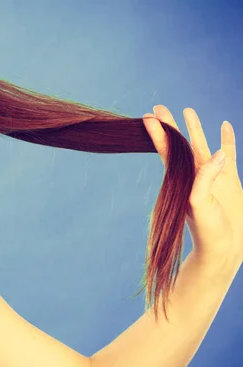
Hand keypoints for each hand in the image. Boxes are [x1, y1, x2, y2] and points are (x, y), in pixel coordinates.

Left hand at [143, 105, 242, 264]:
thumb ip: (205, 177)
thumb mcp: (200, 203)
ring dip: (195, 128)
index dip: (158, 133)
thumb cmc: (207, 230)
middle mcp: (194, 175)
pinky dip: (226, 139)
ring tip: (188, 110)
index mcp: (182, 179)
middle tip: (159, 106)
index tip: (147, 116)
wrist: (224, 248)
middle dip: (170, 125)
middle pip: (180, 143)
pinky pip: (228, 153)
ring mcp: (212, 176)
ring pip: (202, 144)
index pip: (167, 150)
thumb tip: (216, 153)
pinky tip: (224, 125)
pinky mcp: (229, 180)